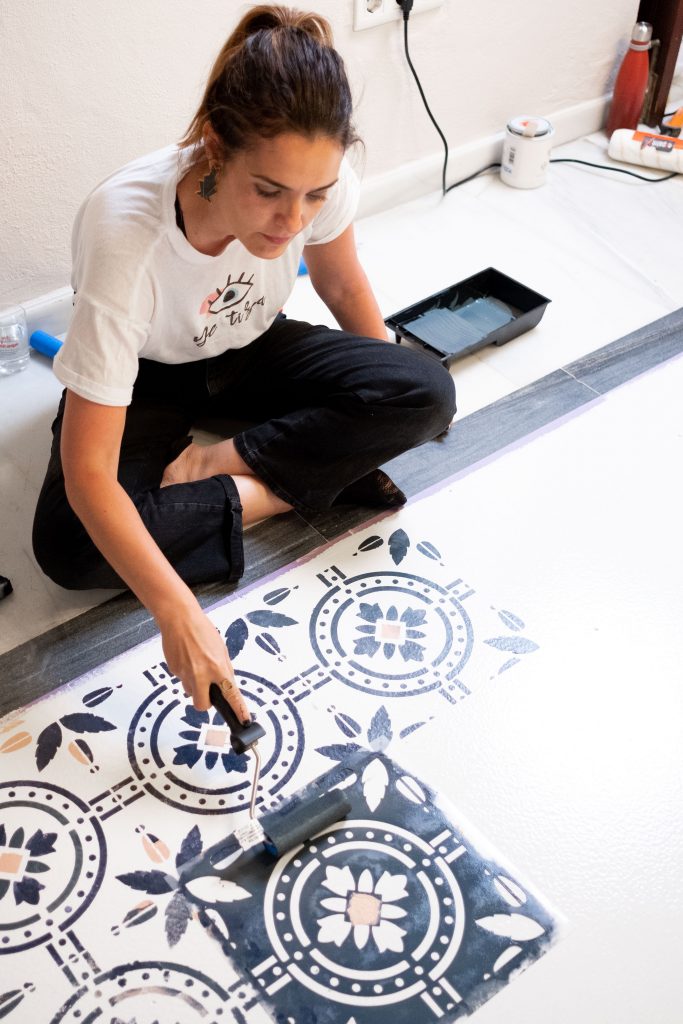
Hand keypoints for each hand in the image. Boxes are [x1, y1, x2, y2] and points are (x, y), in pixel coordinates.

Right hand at [159, 604, 249, 722]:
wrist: (179, 619)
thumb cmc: (201, 630)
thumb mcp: (221, 650)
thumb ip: (224, 669)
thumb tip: (226, 685)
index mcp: (217, 667)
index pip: (231, 694)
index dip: (239, 709)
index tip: (244, 720)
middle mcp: (201, 674)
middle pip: (202, 705)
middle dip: (205, 702)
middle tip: (207, 691)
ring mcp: (185, 674)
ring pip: (190, 692)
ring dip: (194, 685)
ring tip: (195, 664)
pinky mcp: (174, 670)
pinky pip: (182, 679)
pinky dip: (186, 673)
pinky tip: (187, 658)